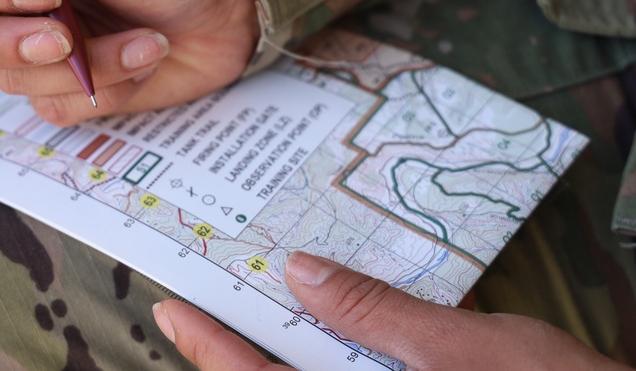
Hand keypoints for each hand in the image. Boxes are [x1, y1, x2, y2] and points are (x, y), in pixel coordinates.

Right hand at [0, 0, 259, 125]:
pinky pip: (55, 107)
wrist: (231, 8)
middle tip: (69, 35)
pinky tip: (144, 54)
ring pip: (8, 77)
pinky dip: (109, 84)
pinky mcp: (66, 87)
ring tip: (142, 34)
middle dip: (12, 42)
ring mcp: (34, 44)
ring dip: (88, 62)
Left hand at [152, 251, 634, 370]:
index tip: (172, 309)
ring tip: (244, 318)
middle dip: (228, 358)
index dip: (211, 348)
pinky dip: (317, 361)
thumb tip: (303, 273)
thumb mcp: (464, 347)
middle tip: (193, 314)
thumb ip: (377, 313)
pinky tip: (321, 334)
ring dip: (269, 359)